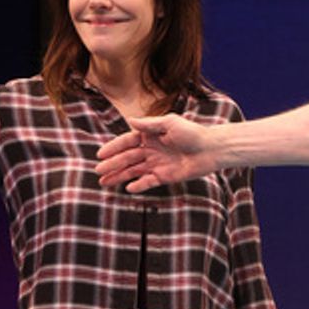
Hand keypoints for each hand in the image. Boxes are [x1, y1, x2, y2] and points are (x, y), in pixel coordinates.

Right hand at [95, 114, 215, 191]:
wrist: (210, 149)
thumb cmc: (192, 133)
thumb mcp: (170, 124)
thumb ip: (149, 124)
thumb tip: (130, 120)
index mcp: (149, 135)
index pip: (127, 142)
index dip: (113, 148)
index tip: (100, 155)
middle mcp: (150, 149)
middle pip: (127, 158)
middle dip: (112, 164)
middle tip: (98, 171)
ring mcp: (156, 163)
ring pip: (133, 171)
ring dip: (119, 176)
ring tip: (104, 182)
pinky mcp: (164, 176)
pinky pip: (148, 182)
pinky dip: (138, 185)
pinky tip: (128, 188)